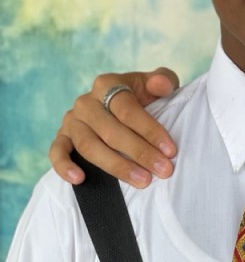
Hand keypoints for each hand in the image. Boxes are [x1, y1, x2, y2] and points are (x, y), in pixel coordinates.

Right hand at [50, 68, 180, 187]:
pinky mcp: (62, 137)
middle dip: (140, 153)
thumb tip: (160, 84)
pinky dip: (64, 166)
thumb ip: (164, 80)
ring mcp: (71, 120)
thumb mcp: (157, 83)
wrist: (121, 106)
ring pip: (89, 146)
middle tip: (163, 170)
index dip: (150, 131)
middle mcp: (86, 102)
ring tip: (143, 181)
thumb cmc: (143, 95)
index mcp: (108, 84)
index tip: (171, 150)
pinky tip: (80, 179)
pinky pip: (57, 152)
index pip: (128, 110)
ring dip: (116, 166)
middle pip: (111, 131)